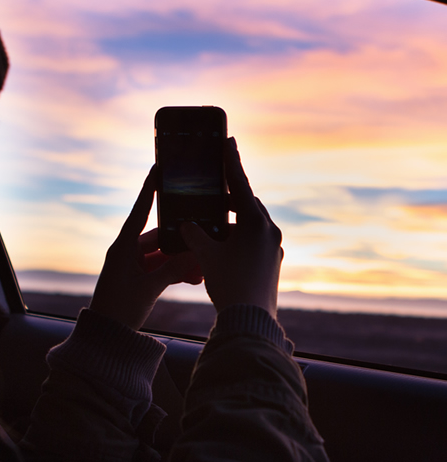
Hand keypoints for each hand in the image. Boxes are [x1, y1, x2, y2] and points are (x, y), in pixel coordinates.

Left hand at [90, 167, 201, 330]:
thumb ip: (173, 269)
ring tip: (203, 265)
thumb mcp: (149, 288)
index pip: (139, 211)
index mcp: (123, 247)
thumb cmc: (120, 309)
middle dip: (182, 242)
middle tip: (204, 239)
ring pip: (163, 255)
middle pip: (159, 237)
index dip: (150, 190)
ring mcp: (133, 266)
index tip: (158, 169)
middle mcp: (127, 252)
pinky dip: (174, 272)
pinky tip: (195, 278)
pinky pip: (160, 269)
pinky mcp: (138, 279)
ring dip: (181, 260)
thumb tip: (194, 256)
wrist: (106, 337)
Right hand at [180, 137, 282, 317]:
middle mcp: (270, 231)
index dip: (231, 162)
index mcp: (256, 223)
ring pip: (252, 223)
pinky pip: (255, 240)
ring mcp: (274, 248)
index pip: (239, 185)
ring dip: (233, 219)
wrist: (250, 320)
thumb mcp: (206, 255)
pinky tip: (225, 245)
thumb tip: (187, 224)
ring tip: (215, 220)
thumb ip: (195, 234)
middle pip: (247, 204)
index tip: (229, 141)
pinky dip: (239, 236)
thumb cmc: (229, 284)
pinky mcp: (273, 263)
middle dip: (230, 196)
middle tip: (215, 188)